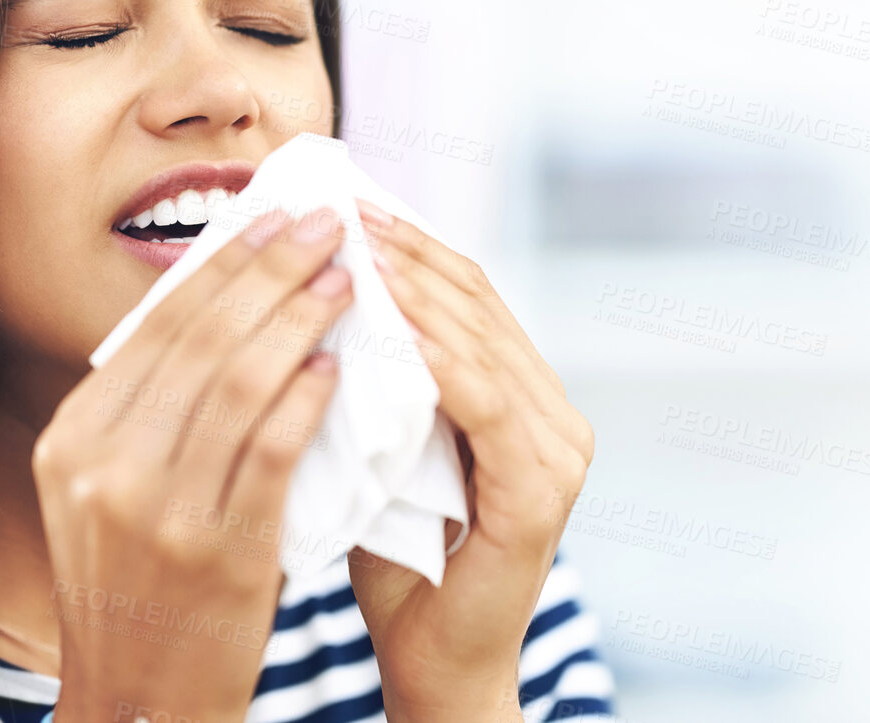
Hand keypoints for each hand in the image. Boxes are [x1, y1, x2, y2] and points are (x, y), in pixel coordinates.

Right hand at [29, 206, 355, 722]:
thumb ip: (146, 412)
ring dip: (301, 319)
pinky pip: (272, 451)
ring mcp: (160, 512)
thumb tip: (220, 306)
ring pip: (240, 383)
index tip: (272, 216)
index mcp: (75, 442)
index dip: (222, 263)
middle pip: (201, 338)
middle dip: (271, 269)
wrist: (141, 705)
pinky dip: (308, 399)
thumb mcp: (108, 495)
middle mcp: (106, 468)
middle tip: (326, 225)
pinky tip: (339, 366)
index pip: (157, 326)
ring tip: (347, 280)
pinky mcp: (221, 553)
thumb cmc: (141, 589)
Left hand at [347, 197, 594, 722]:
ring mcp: (556, 452)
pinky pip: (485, 406)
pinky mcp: (541, 493)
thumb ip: (374, 382)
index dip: (411, 246)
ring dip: (417, 291)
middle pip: (480, 305)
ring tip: (359, 249)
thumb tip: (313, 295)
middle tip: (347, 209)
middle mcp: (553, 416)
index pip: (469, 297)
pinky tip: (392, 324)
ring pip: (484, 343)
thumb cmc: (396, 562)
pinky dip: (439, 359)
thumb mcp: (381, 448)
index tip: (350, 204)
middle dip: (410, 252)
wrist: (432, 665)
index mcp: (521, 399)